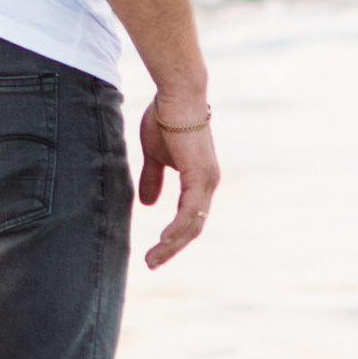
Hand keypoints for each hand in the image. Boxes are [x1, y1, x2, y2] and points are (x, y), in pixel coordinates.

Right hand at [137, 107, 219, 267]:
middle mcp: (208, 184)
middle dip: (171, 248)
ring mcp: (207, 181)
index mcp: (199, 180)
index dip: (173, 237)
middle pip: (193, 228)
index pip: (189, 218)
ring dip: (172, 245)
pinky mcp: (200, 176)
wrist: (176, 95)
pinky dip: (177, 229)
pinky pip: (190, 212)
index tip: (154, 251)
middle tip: (151, 263)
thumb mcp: (154, 155)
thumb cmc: (166, 119)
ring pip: (192, 225)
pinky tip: (165, 241)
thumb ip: (153, 178)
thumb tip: (148, 203)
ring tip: (153, 259)